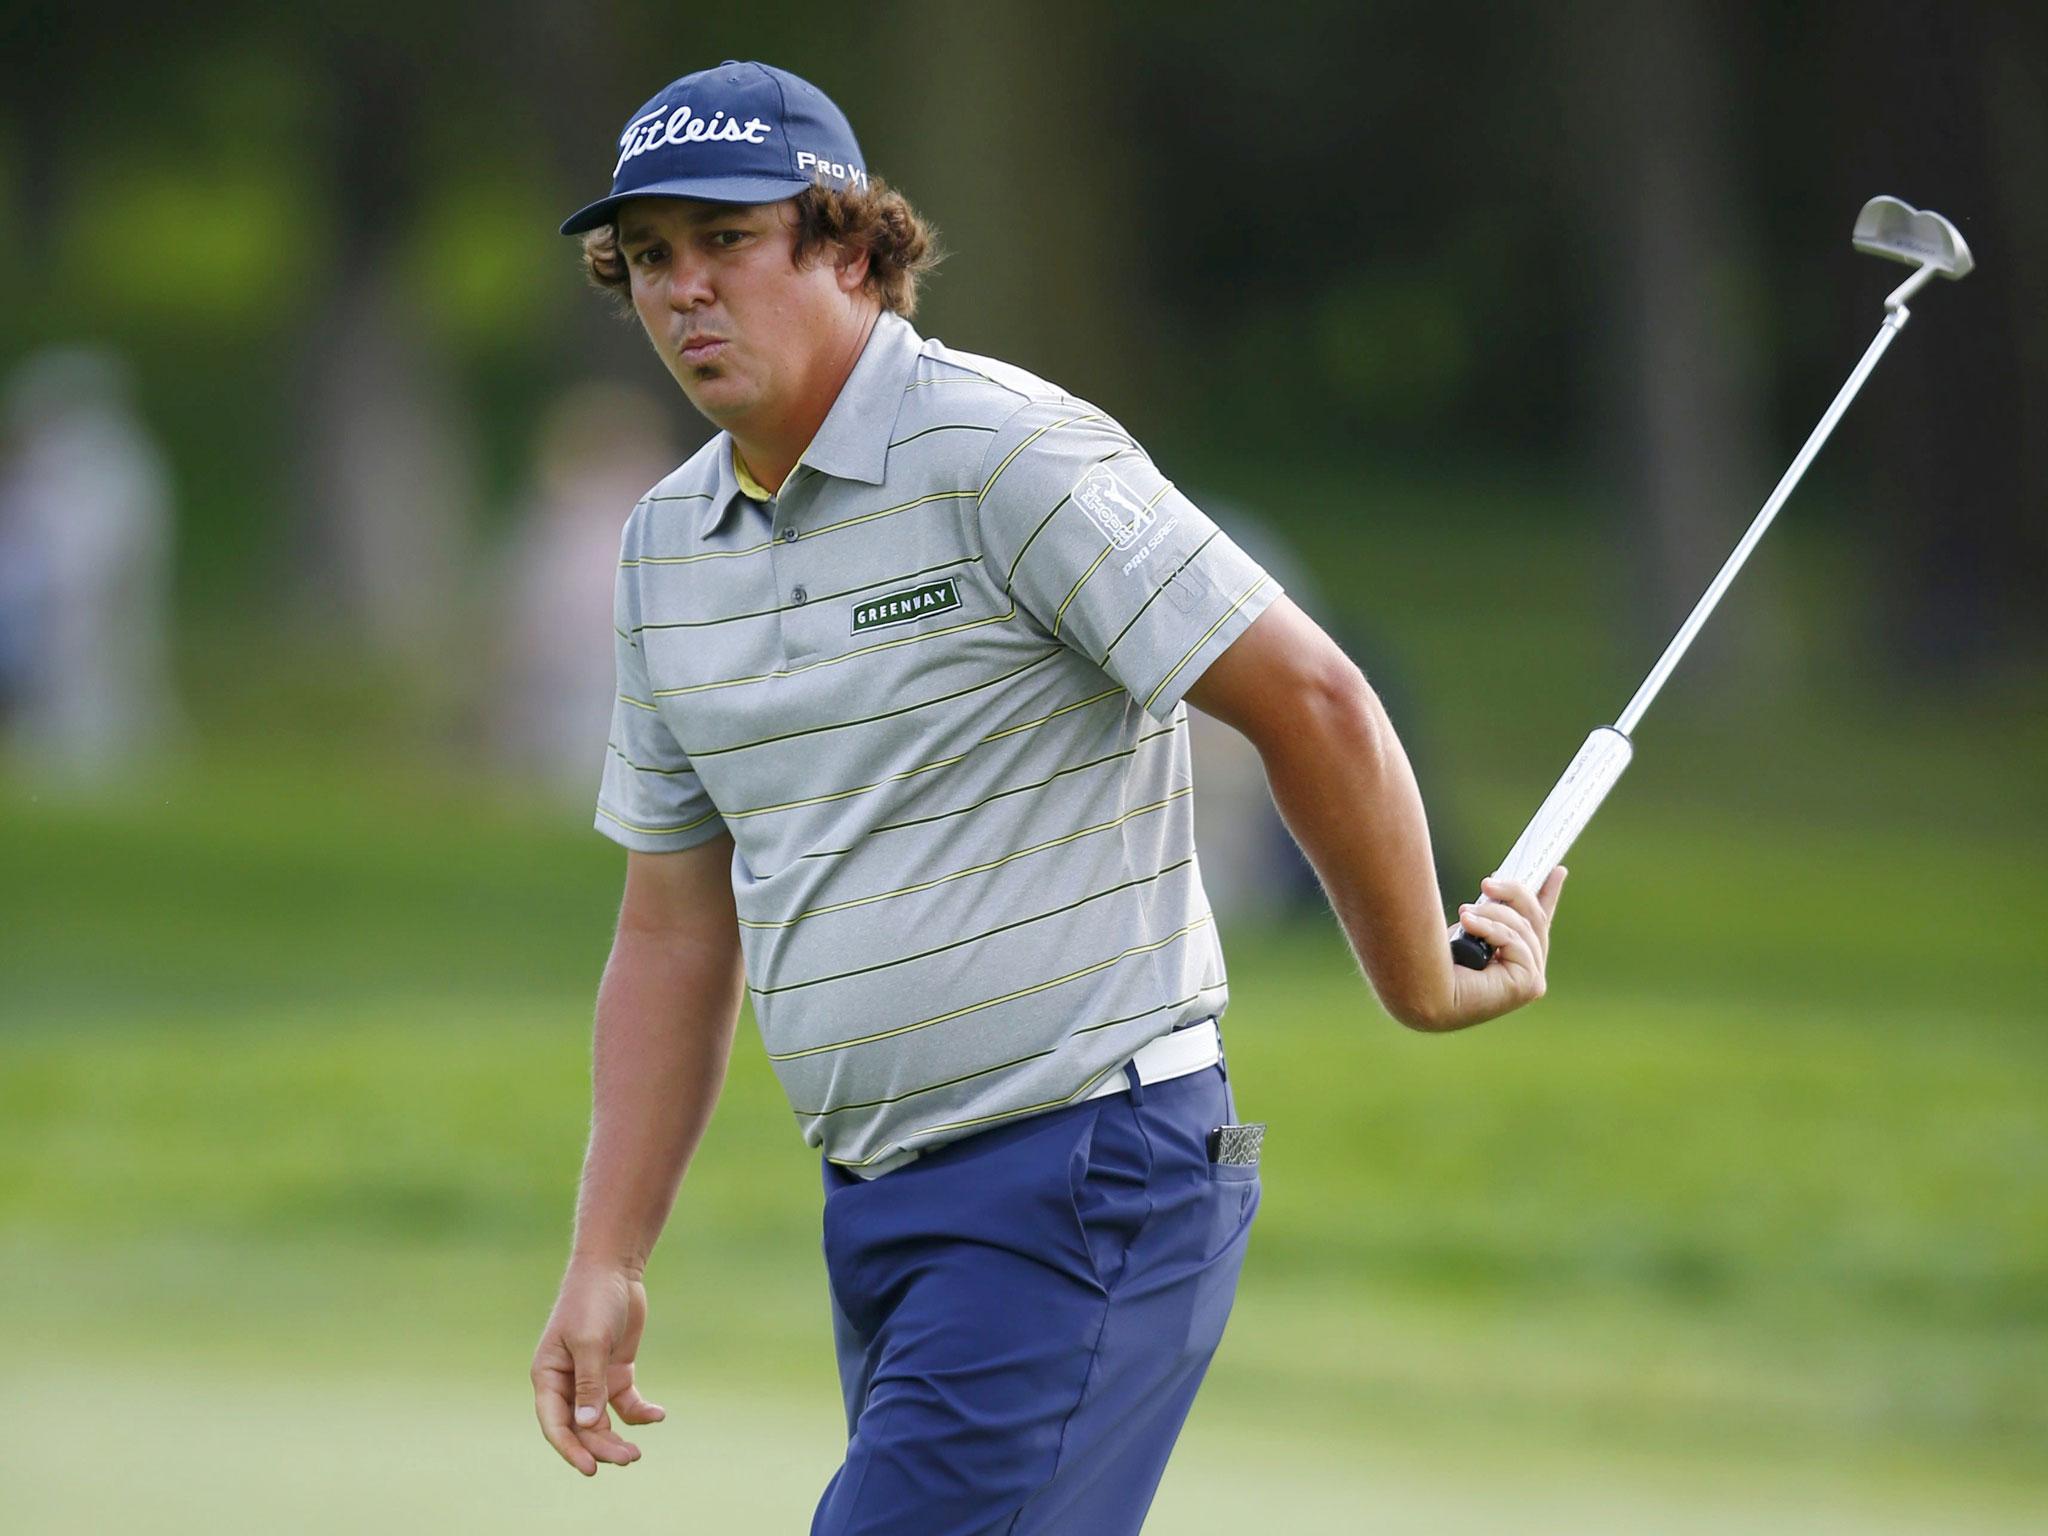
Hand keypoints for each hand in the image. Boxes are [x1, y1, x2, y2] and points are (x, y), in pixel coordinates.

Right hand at [531, 1259, 665, 1475]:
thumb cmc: (593, 1300)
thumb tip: (588, 1425)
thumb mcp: (591, 1342)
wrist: (614, 1268)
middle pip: (581, 1426)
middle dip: (601, 1446)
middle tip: (629, 1458)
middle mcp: (567, 1382)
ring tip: (637, 1454)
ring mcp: (592, 1378)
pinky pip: (624, 1402)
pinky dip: (638, 1413)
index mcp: (548, 1376)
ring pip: (602, 1421)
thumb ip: (590, 1384)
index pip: (555, 1423)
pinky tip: (657, 1416)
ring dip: (617, 1438)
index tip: (591, 1469)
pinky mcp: (615, 1370)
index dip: (570, 1449)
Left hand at [1436, 866, 1566, 1028]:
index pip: (1539, 923)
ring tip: (1464, 914)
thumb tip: (1497, 887)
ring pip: (1523, 927)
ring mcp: (1531, 982)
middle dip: (1512, 893)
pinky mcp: (1529, 986)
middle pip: (1535, 919)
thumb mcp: (1470, 926)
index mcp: (1513, 960)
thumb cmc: (1434, 963)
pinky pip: (1515, 941)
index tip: (1557, 871)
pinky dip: (1489, 929)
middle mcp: (1527, 973)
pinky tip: (1468, 925)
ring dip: (1490, 914)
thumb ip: (1493, 914)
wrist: (1419, 993)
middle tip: (1487, 882)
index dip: (1549, 895)